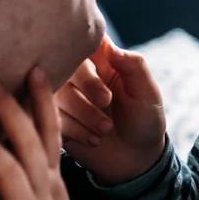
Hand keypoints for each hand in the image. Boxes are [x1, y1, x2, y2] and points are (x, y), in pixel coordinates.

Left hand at [0, 71, 71, 199]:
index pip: (51, 133)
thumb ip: (31, 160)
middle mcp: (43, 192)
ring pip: (10, 175)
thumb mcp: (45, 190)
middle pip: (29, 146)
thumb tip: (10, 120)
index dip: (45, 102)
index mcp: (51, 177)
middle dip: (12, 114)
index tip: (35, 70)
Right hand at [57, 38, 167, 185]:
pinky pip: (51, 117)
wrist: (135, 160)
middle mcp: (79, 75)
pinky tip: (94, 139)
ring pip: (58, 93)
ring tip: (106, 129)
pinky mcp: (55, 121)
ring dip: (83, 112)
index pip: (86, 39)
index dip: (86, 44)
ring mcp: (64, 98)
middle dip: (89, 85)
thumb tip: (112, 47)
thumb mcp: (147, 94)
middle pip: (69, 65)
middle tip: (107, 102)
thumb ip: (133, 67)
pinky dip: (74, 130)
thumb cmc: (144, 121)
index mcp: (103, 60)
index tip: (98, 61)